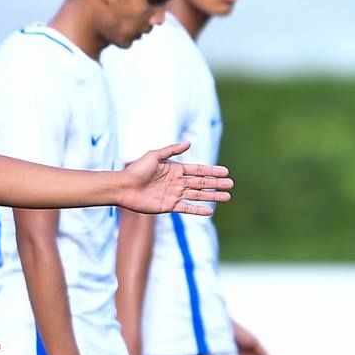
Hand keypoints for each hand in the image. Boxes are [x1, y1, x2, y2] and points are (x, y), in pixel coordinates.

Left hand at [117, 143, 232, 216]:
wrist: (123, 187)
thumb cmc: (136, 170)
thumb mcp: (154, 156)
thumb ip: (172, 150)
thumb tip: (189, 143)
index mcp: (175, 169)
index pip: (198, 170)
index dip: (212, 171)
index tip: (225, 172)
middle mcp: (177, 182)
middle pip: (201, 183)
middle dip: (216, 183)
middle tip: (231, 184)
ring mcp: (174, 194)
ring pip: (197, 195)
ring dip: (212, 196)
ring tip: (226, 197)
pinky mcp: (169, 206)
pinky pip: (187, 208)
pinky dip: (198, 209)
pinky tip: (209, 210)